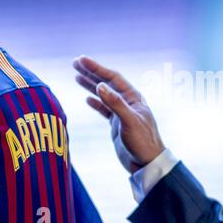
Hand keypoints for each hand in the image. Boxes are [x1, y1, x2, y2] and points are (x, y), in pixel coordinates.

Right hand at [73, 56, 164, 173]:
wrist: (147, 162)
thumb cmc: (143, 142)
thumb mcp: (129, 121)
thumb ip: (115, 103)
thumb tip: (100, 86)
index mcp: (133, 98)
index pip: (112, 78)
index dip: (96, 68)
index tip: (81, 60)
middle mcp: (128, 102)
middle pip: (107, 83)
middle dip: (91, 72)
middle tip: (75, 63)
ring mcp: (122, 113)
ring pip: (104, 94)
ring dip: (91, 85)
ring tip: (76, 76)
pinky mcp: (118, 124)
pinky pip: (105, 109)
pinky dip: (96, 103)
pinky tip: (87, 98)